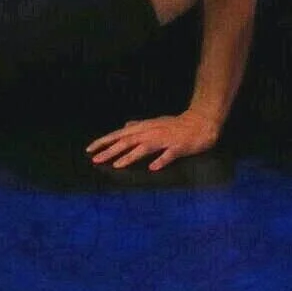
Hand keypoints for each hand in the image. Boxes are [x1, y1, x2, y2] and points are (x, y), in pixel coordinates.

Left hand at [87, 111, 220, 170]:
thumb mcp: (155, 122)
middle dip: (111, 150)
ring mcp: (165, 139)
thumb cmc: (176, 124)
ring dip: (130, 156)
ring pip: (144, 147)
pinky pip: (168, 155)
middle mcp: (152, 132)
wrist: (201, 122)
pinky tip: (153, 168)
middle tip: (96, 160)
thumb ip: (140, 125)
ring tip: (117, 165)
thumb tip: (126, 125)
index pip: (120, 134)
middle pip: (128, 141)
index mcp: (145, 127)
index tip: (90, 150)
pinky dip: (160, 160)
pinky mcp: (178, 147)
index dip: (104, 141)